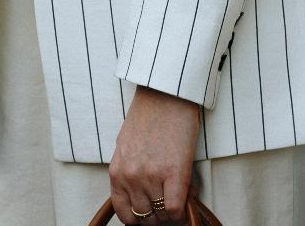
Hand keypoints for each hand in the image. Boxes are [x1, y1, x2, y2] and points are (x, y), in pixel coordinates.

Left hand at [109, 86, 200, 223]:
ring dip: (171, 212)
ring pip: (161, 216)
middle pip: (146, 218)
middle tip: (169, 202)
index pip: (126, 215)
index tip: (153, 212)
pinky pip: (175, 209)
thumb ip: (131, 173)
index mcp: (117, 171)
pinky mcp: (173, 171)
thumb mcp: (128, 147)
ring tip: (179, 196)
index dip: (142, 218)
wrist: (165, 92)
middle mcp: (131, 176)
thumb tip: (145, 198)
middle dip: (159, 215)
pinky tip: (188, 195)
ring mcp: (151, 175)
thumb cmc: (149, 115)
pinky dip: (182, 209)